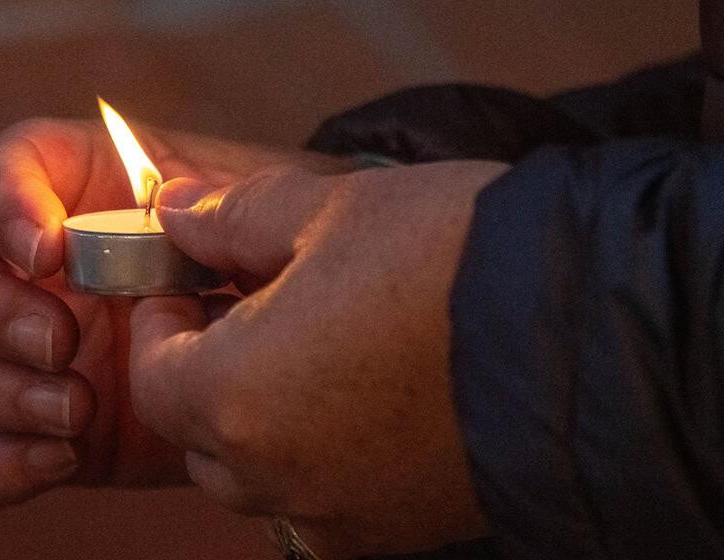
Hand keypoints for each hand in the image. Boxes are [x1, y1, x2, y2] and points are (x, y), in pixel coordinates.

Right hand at [0, 118, 351, 503]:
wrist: (276, 342)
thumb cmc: (253, 258)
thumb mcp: (249, 217)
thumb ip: (216, 204)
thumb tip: (176, 215)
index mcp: (69, 192)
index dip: (2, 205)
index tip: (50, 249)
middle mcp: (23, 268)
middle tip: (62, 342)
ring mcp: (17, 352)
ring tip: (80, 409)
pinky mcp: (30, 427)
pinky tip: (63, 456)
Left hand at [129, 161, 509, 555]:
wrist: (595, 331)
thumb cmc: (452, 260)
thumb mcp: (329, 210)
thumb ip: (231, 216)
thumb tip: (178, 212)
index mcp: (236, 398)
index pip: (152, 378)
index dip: (158, 322)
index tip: (184, 280)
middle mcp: (276, 476)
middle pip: (198, 432)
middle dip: (204, 368)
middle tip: (240, 303)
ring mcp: (341, 510)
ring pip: (258, 470)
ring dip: (258, 411)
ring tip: (306, 340)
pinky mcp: (400, 525)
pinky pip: (324, 494)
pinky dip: (317, 448)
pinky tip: (360, 389)